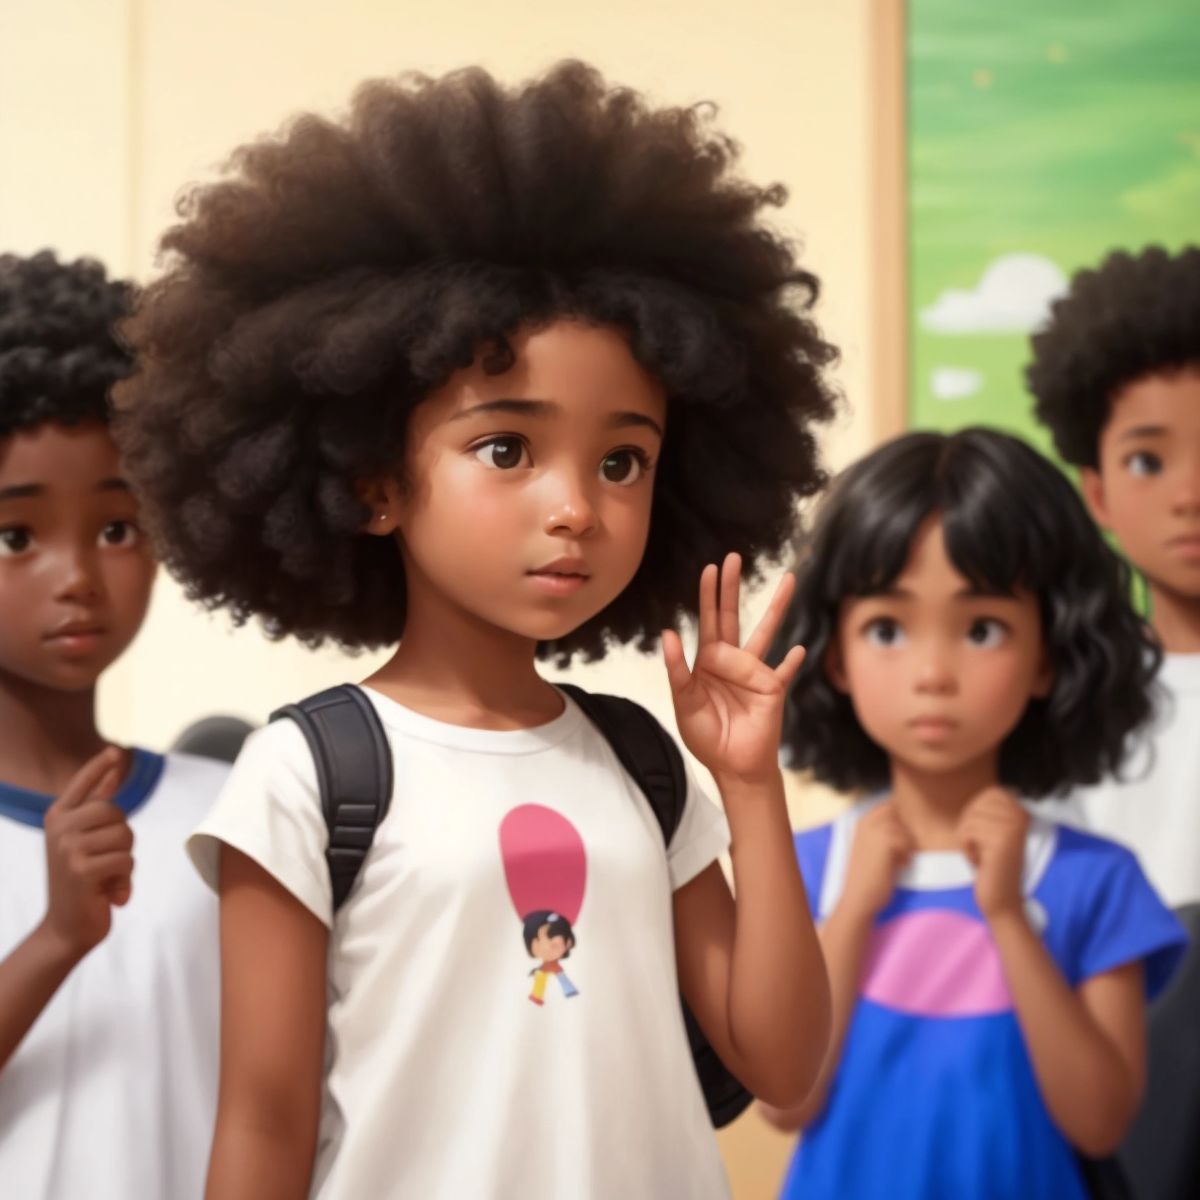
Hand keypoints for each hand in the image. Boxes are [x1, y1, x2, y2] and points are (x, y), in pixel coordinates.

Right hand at [40, 748, 134, 958]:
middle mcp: (59, 829)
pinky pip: (126, 860)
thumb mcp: (85, 841)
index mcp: (58, 817)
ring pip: (125, 836)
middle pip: (116, 811)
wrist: (65, 929)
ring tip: (106, 877)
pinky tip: (109, 893)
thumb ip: (98, 810)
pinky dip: (126, 879)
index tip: (116, 750)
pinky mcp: (81, 870)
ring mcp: (68, 849)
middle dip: (123, 836)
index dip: (100, 766)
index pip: (83, 783)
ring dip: (125, 860)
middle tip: (107, 860)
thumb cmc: (83, 882)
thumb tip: (114, 772)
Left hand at [662, 553, 804, 785]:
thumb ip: (676, 669)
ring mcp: (755, 672)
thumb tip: (667, 632)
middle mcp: (732, 660)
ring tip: (789, 579)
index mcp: (708, 661)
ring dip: (776, 607)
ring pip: (767, 632)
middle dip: (732, 588)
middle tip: (734, 557)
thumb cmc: (706, 735)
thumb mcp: (683, 702)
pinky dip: (792, 661)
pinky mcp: (773, 688)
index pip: (708, 620)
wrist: (731, 765)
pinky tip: (800, 649)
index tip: (710, 568)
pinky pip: (784, 671)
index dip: (708, 595)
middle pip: (732, 616)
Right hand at [837, 801, 914, 921]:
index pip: (889, 806)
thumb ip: (884, 833)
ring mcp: (875, 830)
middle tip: (900, 852)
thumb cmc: (868, 875)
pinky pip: (907, 842)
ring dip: (907, 845)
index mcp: (862, 821)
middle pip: (899, 814)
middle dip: (904, 832)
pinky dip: (906, 855)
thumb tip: (908, 826)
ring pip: (905, 829)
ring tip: (898, 861)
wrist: (859, 896)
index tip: (898, 842)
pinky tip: (899, 866)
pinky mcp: (886, 841)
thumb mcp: (871, 848)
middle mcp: (866, 821)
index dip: (899, 821)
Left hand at [957, 786, 1027, 920]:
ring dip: (969, 841)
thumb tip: (978, 783)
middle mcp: (1021, 814)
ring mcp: (1012, 826)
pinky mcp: (1001, 840)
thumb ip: (989, 808)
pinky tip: (982, 862)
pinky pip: (966, 833)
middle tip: (986, 849)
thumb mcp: (992, 830)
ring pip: (969, 820)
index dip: (976, 815)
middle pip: (975, 806)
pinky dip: (968, 850)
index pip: (986, 793)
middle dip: (971, 829)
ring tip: (985, 856)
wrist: (1002, 899)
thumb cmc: (991, 863)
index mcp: (1021, 808)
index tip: (989, 837)